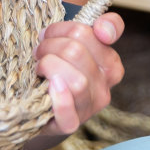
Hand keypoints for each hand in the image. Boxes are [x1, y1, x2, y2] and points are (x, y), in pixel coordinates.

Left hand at [33, 12, 124, 136]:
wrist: (44, 107)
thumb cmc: (62, 68)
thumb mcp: (78, 43)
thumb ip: (103, 26)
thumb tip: (102, 29)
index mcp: (111, 63)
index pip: (103, 31)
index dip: (68, 28)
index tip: (49, 33)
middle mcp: (105, 85)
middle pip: (77, 51)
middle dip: (50, 46)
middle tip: (38, 50)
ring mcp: (90, 106)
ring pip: (76, 80)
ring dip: (49, 67)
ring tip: (39, 67)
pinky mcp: (71, 124)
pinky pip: (69, 112)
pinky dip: (60, 99)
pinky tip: (49, 86)